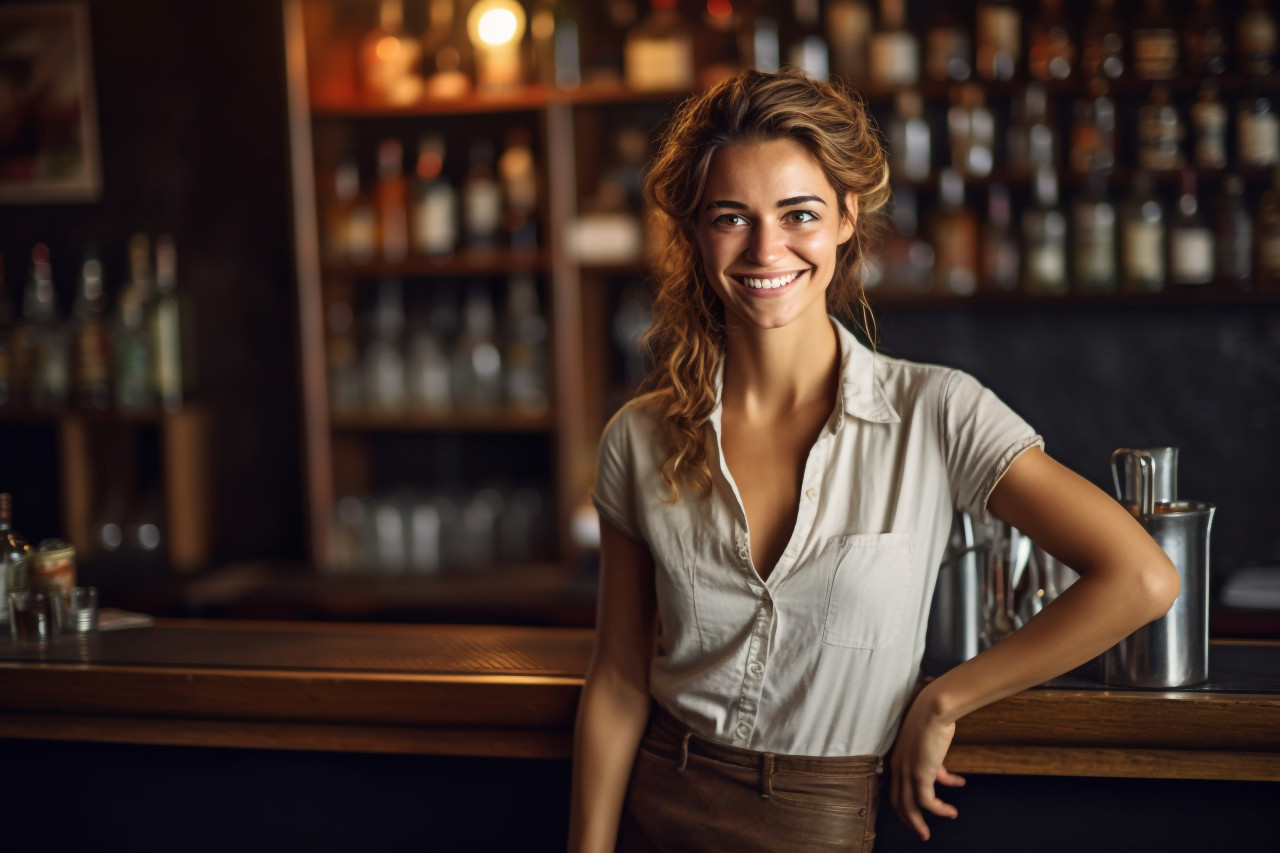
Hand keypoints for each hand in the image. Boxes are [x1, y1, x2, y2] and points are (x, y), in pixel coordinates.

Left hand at [889, 691, 965, 840]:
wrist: (934, 709)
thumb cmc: (933, 721)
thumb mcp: (931, 747)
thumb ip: (935, 764)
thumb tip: (945, 777)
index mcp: (897, 759)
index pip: (896, 788)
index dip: (906, 802)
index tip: (921, 810)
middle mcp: (897, 767)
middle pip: (897, 802)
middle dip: (907, 819)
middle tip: (918, 831)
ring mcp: (907, 772)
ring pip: (909, 807)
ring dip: (918, 823)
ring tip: (926, 834)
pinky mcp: (920, 774)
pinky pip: (928, 802)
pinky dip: (939, 810)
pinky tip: (951, 812)